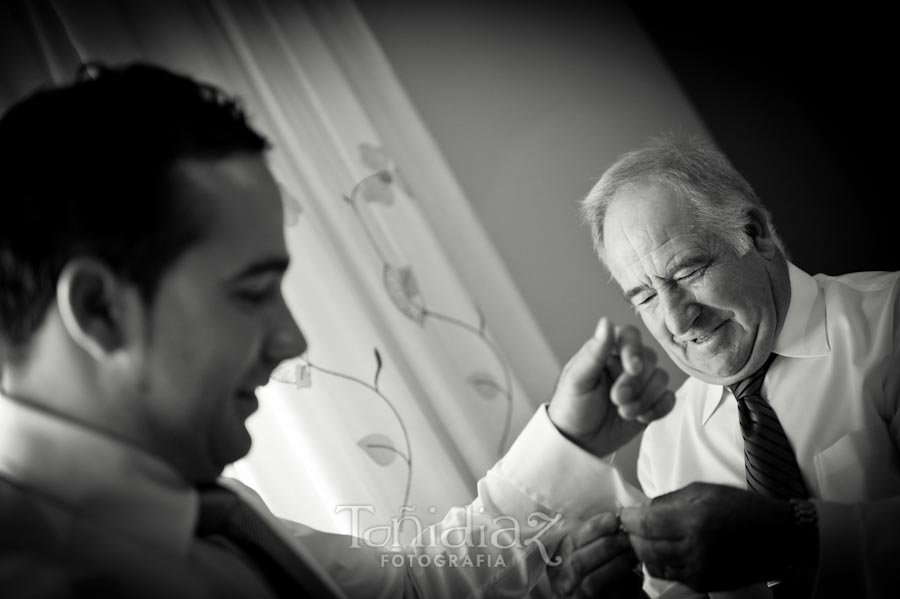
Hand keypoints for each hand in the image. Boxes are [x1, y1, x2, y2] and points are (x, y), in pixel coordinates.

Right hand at [548, 513, 643, 598]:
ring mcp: (576, 597)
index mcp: (558, 559)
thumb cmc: (598, 568)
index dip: (592, 529)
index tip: (613, 519)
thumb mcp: (587, 550)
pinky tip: (635, 576)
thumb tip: (616, 517)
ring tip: (633, 554)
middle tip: (627, 537)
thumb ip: (594, 536)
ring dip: (617, 565)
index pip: (571, 542)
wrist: (604, 596)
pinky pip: (609, 598)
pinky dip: (624, 586)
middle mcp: (563, 580)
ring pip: (593, 582)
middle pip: (579, 563)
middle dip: (607, 546)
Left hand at [549, 317, 674, 457]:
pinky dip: (658, 409)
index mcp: (607, 350)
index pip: (630, 336)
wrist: (578, 441)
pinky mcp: (651, 402)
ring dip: (645, 398)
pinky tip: (640, 418)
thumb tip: (606, 322)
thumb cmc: (571, 406)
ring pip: (661, 379)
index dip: (634, 351)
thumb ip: (594, 353)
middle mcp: (626, 362)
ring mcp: (641, 383)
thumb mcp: (578, 380)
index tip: (631, 369)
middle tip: (617, 399)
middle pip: (649, 359)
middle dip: (635, 383)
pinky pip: (669, 399)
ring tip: (624, 412)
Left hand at [619, 482, 795, 591]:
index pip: (645, 524)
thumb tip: (642, 510)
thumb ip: (669, 500)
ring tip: (647, 540)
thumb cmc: (739, 506)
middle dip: (632, 536)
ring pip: (653, 565)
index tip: (622, 515)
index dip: (628, 520)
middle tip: (631, 528)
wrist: (775, 536)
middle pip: (644, 548)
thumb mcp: (702, 491)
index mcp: (693, 520)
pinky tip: (666, 551)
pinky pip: (671, 575)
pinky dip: (662, 563)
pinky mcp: (704, 583)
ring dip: (644, 552)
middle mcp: (694, 548)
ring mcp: (699, 569)